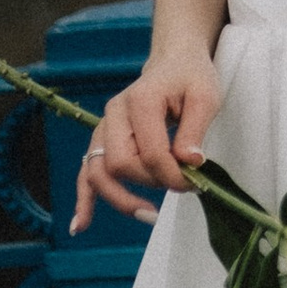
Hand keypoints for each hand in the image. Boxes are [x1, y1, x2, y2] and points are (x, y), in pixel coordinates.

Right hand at [74, 48, 222, 229]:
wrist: (173, 62)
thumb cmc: (190, 77)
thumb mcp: (205, 97)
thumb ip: (195, 130)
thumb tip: (190, 163)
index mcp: (140, 100)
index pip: (149, 151)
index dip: (171, 174)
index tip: (195, 182)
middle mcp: (114, 114)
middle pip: (120, 164)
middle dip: (150, 183)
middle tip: (182, 187)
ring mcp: (104, 127)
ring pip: (98, 172)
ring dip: (120, 199)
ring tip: (148, 215)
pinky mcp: (102, 140)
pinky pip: (87, 173)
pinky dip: (84, 200)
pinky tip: (81, 225)